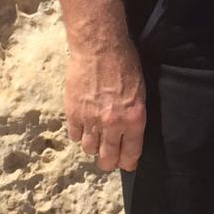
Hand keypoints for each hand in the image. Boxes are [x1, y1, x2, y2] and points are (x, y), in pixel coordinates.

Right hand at [65, 37, 145, 172]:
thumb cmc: (125, 63)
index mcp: (134, 118)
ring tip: (96, 143)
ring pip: (89, 149)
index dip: (129, 162)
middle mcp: (113, 124)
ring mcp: (91, 120)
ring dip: (93, 148)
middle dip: (110, 162)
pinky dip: (78, 134)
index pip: (131, 152)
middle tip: (109, 161)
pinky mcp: (73, 114)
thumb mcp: (140, 91)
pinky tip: (83, 128)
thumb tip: (130, 132)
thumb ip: (134, 115)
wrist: (99, 47)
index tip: (128, 166)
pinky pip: (74, 136)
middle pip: (108, 157)